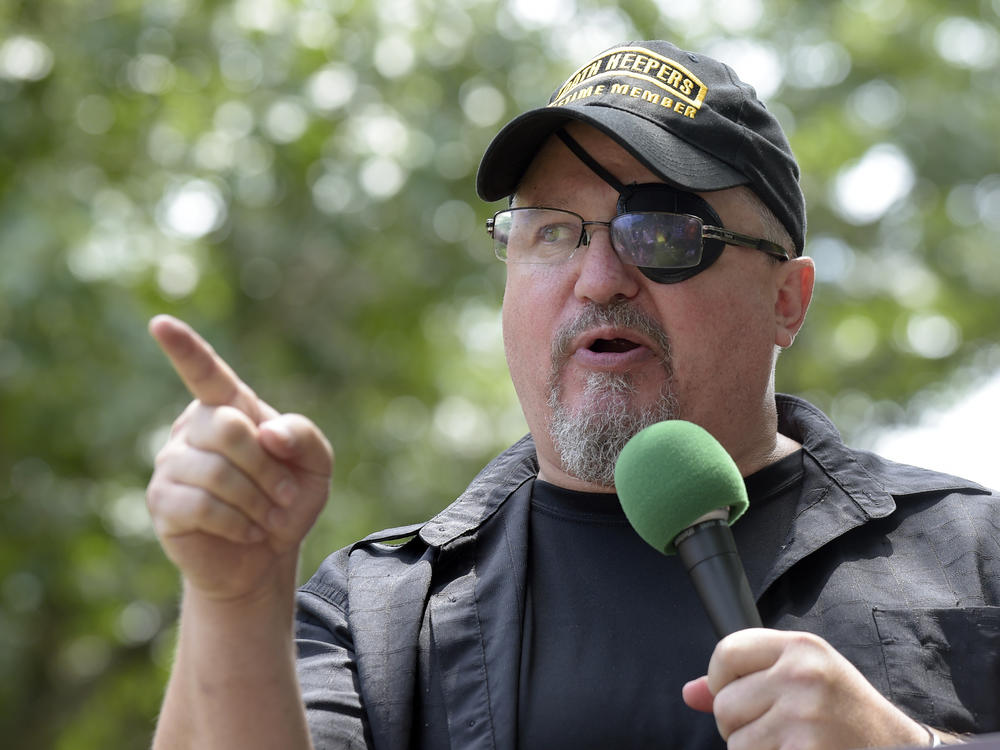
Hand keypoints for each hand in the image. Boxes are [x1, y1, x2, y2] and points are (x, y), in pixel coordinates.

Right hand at [146, 315, 332, 602]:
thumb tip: (268, 433)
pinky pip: (200, 505)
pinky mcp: (162, 501)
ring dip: (256, 500)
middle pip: (227, 428)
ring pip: (216, 472)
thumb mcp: (316, 465)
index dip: (184, 349)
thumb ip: (303, 435)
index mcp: (229, 408)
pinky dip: (236, 522)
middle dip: (266, 467)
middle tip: (284, 496)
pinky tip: (247, 531)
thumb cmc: (288, 500)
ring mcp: (172, 464)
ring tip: (268, 518)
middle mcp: (194, 428)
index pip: (204, 372)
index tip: (160, 324)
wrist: (264, 556)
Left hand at [682, 628, 930, 748]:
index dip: (721, 679)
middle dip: (738, 726)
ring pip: (736, 743)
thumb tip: (689, 693)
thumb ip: (745, 679)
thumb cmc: (844, 714)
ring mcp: (805, 716)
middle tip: (773, 730)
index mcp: (801, 647)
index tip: (739, 694)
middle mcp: (803, 675)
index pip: (726, 651)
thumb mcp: (803, 679)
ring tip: (790, 745)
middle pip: (724, 704)